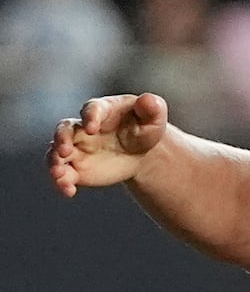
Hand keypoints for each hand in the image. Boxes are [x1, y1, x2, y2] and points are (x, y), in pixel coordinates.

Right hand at [47, 93, 170, 197]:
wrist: (139, 152)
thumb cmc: (144, 128)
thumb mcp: (153, 117)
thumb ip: (152, 107)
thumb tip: (148, 100)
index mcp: (102, 110)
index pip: (92, 109)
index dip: (90, 117)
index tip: (92, 128)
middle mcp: (82, 128)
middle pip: (64, 129)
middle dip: (61, 139)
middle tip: (64, 150)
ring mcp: (76, 148)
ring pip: (56, 153)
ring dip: (54, 163)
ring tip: (59, 175)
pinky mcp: (75, 167)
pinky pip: (63, 174)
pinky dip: (62, 182)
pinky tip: (68, 190)